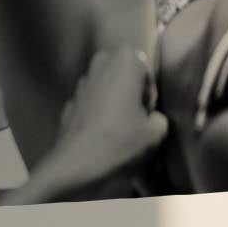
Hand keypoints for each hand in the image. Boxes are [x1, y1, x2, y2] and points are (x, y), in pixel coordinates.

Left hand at [5, 46, 167, 203]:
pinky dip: (95, 112)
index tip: (147, 106)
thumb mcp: (157, 132)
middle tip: (135, 112)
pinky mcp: (68, 103)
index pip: (144, 63)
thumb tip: (151, 118)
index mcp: (125, 62)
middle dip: (128, 86)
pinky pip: (89, 102)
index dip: (148, 85)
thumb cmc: (121, 140)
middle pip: (120, 69)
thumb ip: (159, 117)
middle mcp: (100, 65)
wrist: (77, 164)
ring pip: (103, 85)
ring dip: (111, 98)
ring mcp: (80, 84)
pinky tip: (100, 134)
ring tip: (117, 125)